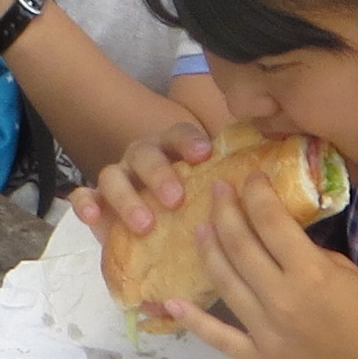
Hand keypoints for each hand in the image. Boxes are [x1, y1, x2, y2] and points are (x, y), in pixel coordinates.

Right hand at [72, 121, 219, 239]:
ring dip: (128, 197)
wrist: (159, 214)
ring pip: (114, 174)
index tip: (204, 155)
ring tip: (145, 224)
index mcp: (175, 149)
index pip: (180, 134)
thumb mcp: (213, 191)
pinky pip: (86, 196)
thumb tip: (271, 190)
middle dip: (160, 175)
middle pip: (147, 154)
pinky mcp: (98, 201)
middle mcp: (145, 157)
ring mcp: (119, 177)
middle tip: (176, 200)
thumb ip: (233, 189)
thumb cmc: (194, 202)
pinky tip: (92, 216)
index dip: (190, 141)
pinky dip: (86, 203)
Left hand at [153, 173, 357, 358]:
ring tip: (200, 228)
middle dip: (226, 212)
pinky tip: (172, 301)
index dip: (256, 194)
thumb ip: (310, 255)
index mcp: (309, 273)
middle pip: (240, 246)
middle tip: (217, 191)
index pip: (270, 222)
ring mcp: (265, 332)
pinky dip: (193, 320)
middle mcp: (281, 299)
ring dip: (209, 251)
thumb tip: (279, 239)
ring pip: (225, 282)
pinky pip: (219, 338)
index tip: (249, 177)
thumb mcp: (349, 273)